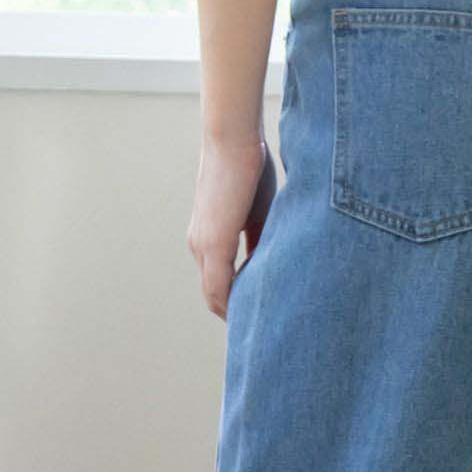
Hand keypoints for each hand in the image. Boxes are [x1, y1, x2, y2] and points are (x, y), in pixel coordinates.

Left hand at [188, 135, 276, 318]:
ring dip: (234, 313)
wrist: (234, 140)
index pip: (219, 282)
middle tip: (260, 331)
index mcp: (208, 238)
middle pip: (215, 295)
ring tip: (258, 329)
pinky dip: (234, 305)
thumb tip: (272, 266)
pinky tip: (254, 315)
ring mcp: (202, 247)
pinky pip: (220, 288)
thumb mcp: (259, 213)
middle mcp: (199, 246)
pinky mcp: (212, 245)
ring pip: (215, 296)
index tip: (258, 315)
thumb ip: (261, 242)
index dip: (237, 301)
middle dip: (235, 314)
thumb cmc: (249, 167)